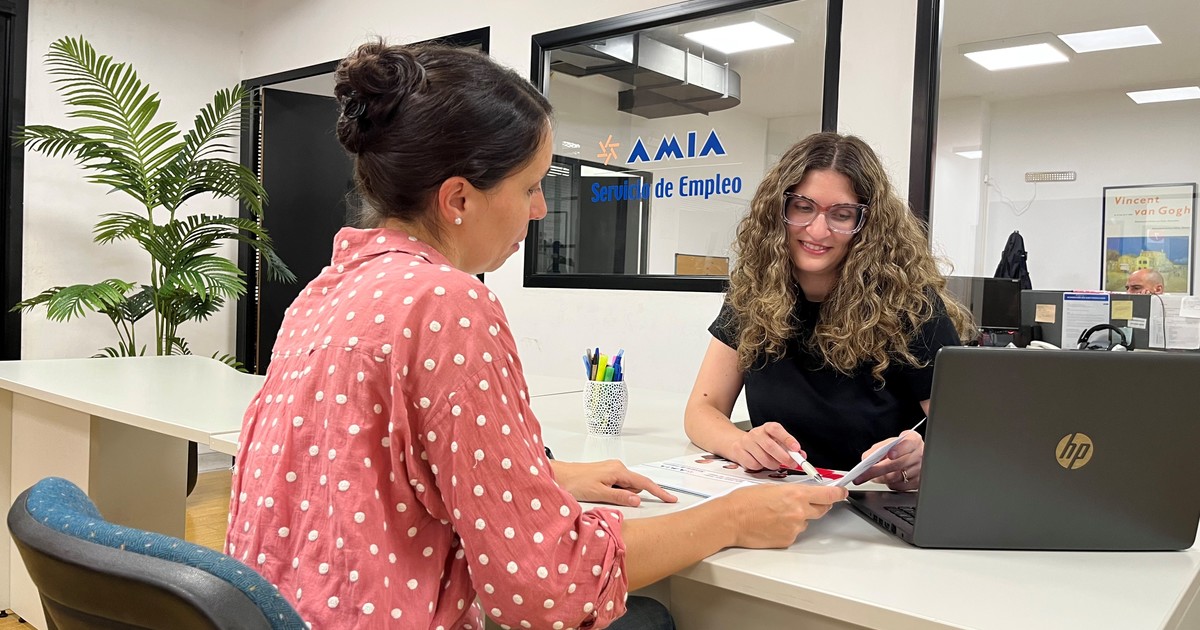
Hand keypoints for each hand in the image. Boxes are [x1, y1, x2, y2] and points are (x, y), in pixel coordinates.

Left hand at [550, 459, 677, 506]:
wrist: (559, 475)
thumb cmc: (575, 482)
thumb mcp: (598, 493)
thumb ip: (619, 497)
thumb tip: (637, 500)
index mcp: (618, 470)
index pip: (644, 483)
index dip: (658, 492)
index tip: (671, 498)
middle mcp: (617, 468)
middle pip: (634, 487)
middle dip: (627, 496)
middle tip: (607, 497)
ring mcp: (612, 470)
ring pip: (625, 488)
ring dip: (618, 495)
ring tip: (598, 494)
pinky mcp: (606, 474)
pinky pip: (617, 486)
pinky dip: (613, 492)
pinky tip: (599, 493)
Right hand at [718, 484, 847, 547]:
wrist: (730, 519)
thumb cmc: (744, 501)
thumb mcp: (771, 487)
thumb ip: (791, 491)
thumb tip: (803, 494)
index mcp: (796, 494)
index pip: (828, 495)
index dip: (838, 494)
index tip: (842, 492)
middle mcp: (799, 512)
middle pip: (821, 510)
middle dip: (818, 505)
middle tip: (803, 502)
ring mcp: (794, 528)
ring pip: (805, 522)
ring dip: (797, 518)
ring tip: (775, 514)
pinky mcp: (787, 540)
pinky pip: (794, 533)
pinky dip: (787, 528)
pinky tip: (771, 524)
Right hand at [726, 422, 802, 470]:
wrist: (740, 443)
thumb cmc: (762, 443)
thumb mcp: (777, 441)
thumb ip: (789, 448)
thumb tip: (801, 455)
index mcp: (767, 428)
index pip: (776, 429)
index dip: (787, 439)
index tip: (796, 448)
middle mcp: (756, 433)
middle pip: (770, 446)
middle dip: (783, 457)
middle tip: (792, 463)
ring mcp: (746, 442)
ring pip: (762, 458)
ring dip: (773, 464)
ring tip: (775, 464)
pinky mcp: (738, 452)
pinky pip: (753, 464)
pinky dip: (760, 467)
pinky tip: (761, 463)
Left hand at [854, 430, 923, 490]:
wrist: (914, 457)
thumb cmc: (900, 448)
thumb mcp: (891, 443)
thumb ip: (878, 448)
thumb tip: (866, 458)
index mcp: (914, 441)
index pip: (908, 444)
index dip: (899, 449)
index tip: (889, 454)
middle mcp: (919, 455)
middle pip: (898, 464)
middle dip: (877, 470)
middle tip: (862, 474)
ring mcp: (920, 470)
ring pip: (896, 477)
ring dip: (880, 478)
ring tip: (869, 476)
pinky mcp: (917, 483)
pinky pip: (899, 486)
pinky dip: (889, 483)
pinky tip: (886, 478)